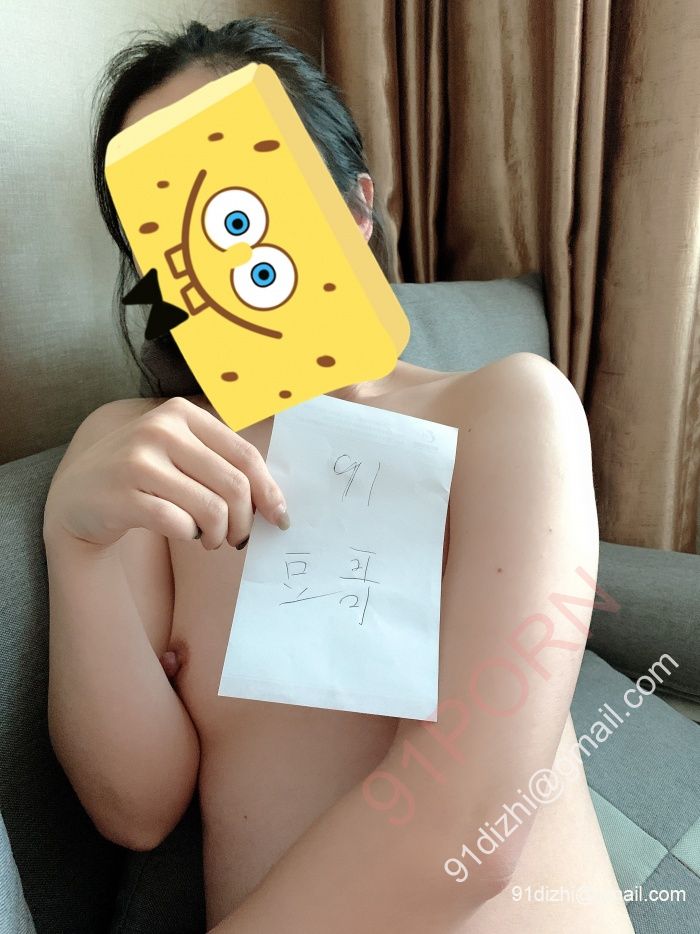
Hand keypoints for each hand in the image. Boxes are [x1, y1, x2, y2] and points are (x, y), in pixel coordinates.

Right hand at [44, 396, 288, 549]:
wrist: (79, 495)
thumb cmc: (144, 476)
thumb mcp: (180, 452)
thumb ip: (222, 464)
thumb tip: (275, 502)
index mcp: (182, 413)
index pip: (245, 456)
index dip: (269, 491)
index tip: (280, 518)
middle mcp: (159, 429)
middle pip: (233, 485)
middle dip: (245, 521)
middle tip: (238, 538)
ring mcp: (137, 461)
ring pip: (211, 509)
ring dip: (218, 534)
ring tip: (211, 540)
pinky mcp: (122, 495)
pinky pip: (179, 525)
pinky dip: (190, 536)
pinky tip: (185, 534)